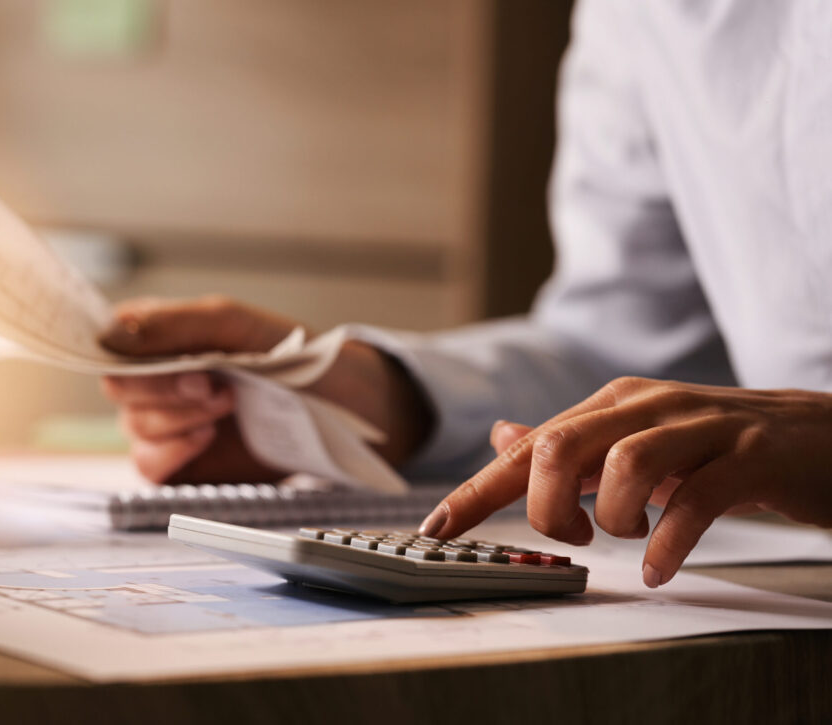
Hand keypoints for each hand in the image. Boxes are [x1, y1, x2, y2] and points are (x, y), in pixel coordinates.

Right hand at [99, 296, 430, 483]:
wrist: (340, 406)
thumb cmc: (289, 355)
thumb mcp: (232, 324)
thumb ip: (171, 324)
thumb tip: (110, 332)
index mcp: (160, 339)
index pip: (109, 344)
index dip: (128, 356)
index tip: (172, 360)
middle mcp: (156, 381)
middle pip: (118, 390)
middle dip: (165, 389)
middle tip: (215, 385)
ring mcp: (168, 424)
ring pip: (134, 429)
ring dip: (177, 419)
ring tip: (225, 406)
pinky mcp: (182, 465)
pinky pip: (150, 467)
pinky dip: (173, 452)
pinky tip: (206, 437)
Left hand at [418, 377, 831, 586]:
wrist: (823, 436)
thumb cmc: (718, 446)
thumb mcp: (634, 439)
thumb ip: (570, 443)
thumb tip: (502, 437)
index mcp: (613, 405)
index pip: (529, 446)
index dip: (477, 490)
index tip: (437, 530)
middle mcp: (648, 406)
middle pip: (562, 444)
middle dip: (545, 504)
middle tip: (569, 536)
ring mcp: (702, 427)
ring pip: (625, 465)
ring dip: (613, 519)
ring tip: (626, 541)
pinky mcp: (750, 456)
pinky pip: (697, 500)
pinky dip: (669, 542)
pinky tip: (659, 567)